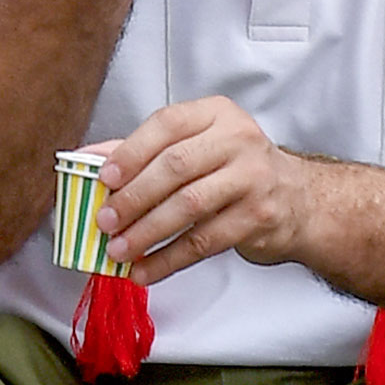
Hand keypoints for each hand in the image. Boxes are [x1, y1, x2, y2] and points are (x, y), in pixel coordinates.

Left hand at [92, 97, 308, 286]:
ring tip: (118, 250)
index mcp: (216, 114)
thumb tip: (87, 159)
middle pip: (176, 167)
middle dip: (134, 197)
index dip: (132, 151)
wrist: (297, 198)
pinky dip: (169, 259)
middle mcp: (238, 139)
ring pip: (189, 206)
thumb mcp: (198, 145)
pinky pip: (204, 241)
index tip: (104, 179)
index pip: (168, 124)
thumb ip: (145, 150)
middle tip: (105, 221)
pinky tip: (145, 270)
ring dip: (147, 232)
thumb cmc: (235, 168)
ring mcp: (252, 177)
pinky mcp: (259, 216)